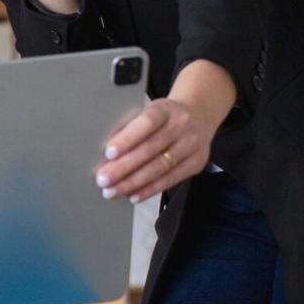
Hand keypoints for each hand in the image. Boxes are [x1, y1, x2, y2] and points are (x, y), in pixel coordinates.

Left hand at [95, 98, 219, 203]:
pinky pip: (171, 179)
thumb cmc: (164, 116)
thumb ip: (128, 127)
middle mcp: (182, 125)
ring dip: (134, 182)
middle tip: (103, 179)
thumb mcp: (147, 112)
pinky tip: (133, 194)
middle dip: (124, 167)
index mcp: (166, 109)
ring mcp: (192, 145)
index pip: (146, 122)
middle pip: (151, 148)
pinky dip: (150, 189)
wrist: (199, 115)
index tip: (108, 153)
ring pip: (161, 167)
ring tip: (113, 190)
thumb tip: (105, 151)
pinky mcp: (197, 163)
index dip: (127, 138)